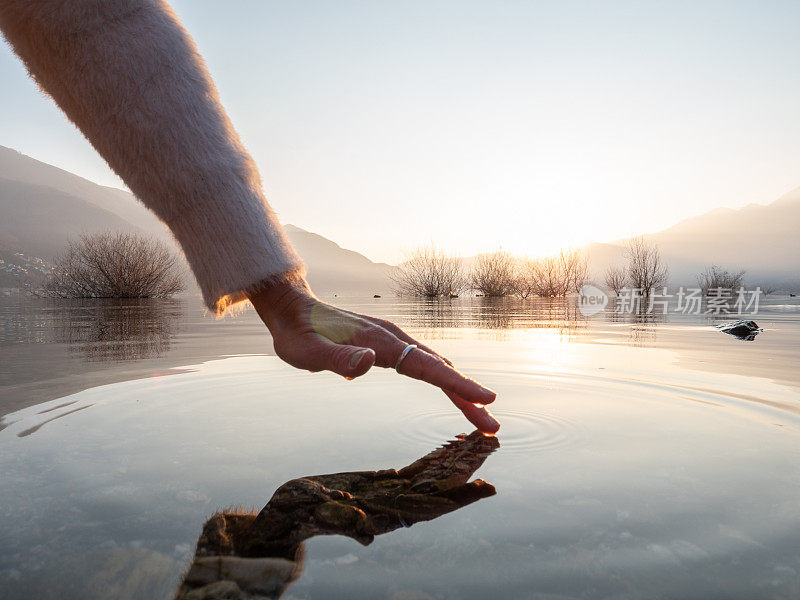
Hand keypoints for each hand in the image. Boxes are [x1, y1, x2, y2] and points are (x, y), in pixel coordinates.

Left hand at [248, 275, 498, 432]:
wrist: (291, 308)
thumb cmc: (296, 334)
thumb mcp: (305, 353)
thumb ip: (337, 359)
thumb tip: (372, 363)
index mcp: (379, 343)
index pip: (426, 367)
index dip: (457, 384)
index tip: (485, 399)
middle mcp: (391, 338)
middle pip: (439, 368)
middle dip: (468, 396)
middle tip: (492, 426)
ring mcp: (390, 339)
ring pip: (434, 365)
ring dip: (459, 390)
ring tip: (480, 415)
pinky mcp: (386, 343)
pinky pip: (422, 363)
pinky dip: (443, 379)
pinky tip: (450, 390)